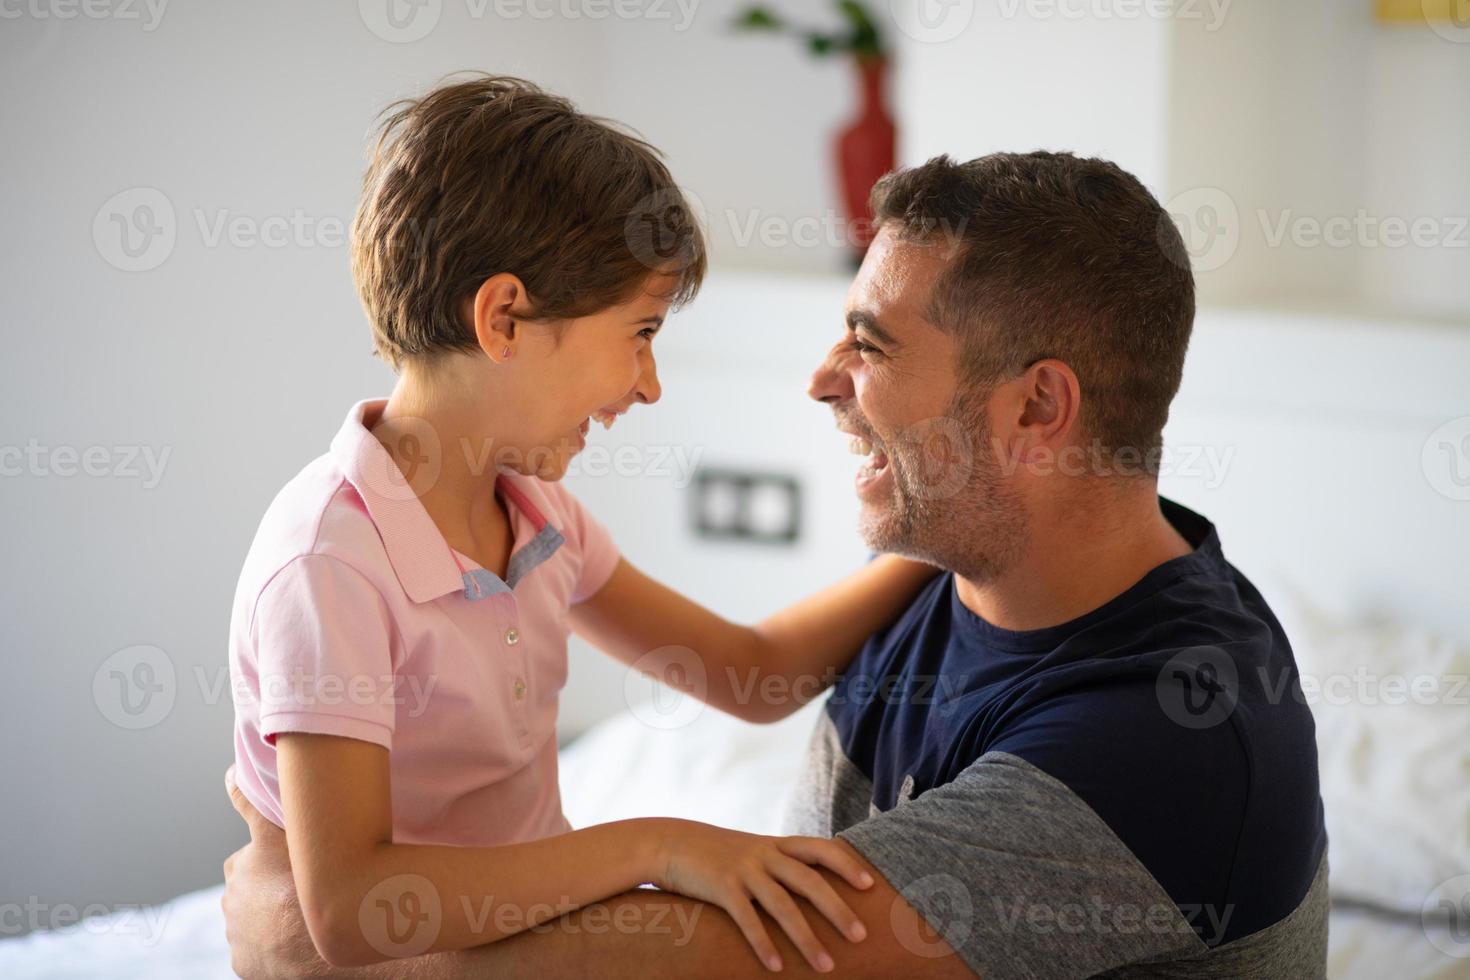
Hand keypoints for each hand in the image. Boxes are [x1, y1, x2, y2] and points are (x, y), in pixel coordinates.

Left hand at [222, 766, 336, 979]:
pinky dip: (272, 946)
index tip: (290, 865)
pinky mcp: (243, 963)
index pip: (251, 857)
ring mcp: (237, 933)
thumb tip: (228, 773)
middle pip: (253, 889)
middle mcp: (232, 899)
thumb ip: (252, 803)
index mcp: (240, 866)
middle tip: (302, 889)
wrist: (319, 940)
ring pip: (255, 920)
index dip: (274, 857)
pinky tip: (294, 939)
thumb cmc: (306, 880)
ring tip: (302, 916)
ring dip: (272, 917)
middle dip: (271, 888)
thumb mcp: (282, 830)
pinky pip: (258, 950)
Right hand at [651, 821, 873, 973]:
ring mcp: (743, 870)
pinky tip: (776, 966)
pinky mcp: (722, 887)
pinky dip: (763, 944)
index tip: (870, 886)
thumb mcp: (750, 850)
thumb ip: (778, 863)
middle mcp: (764, 854)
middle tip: (861, 936)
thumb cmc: (714, 853)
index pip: (821, 849)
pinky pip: (747, 919)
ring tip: (826, 967)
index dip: (847, 865)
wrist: (669, 842)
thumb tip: (808, 886)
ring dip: (807, 938)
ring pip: (783, 905)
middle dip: (838, 909)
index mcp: (775, 844)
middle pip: (810, 881)